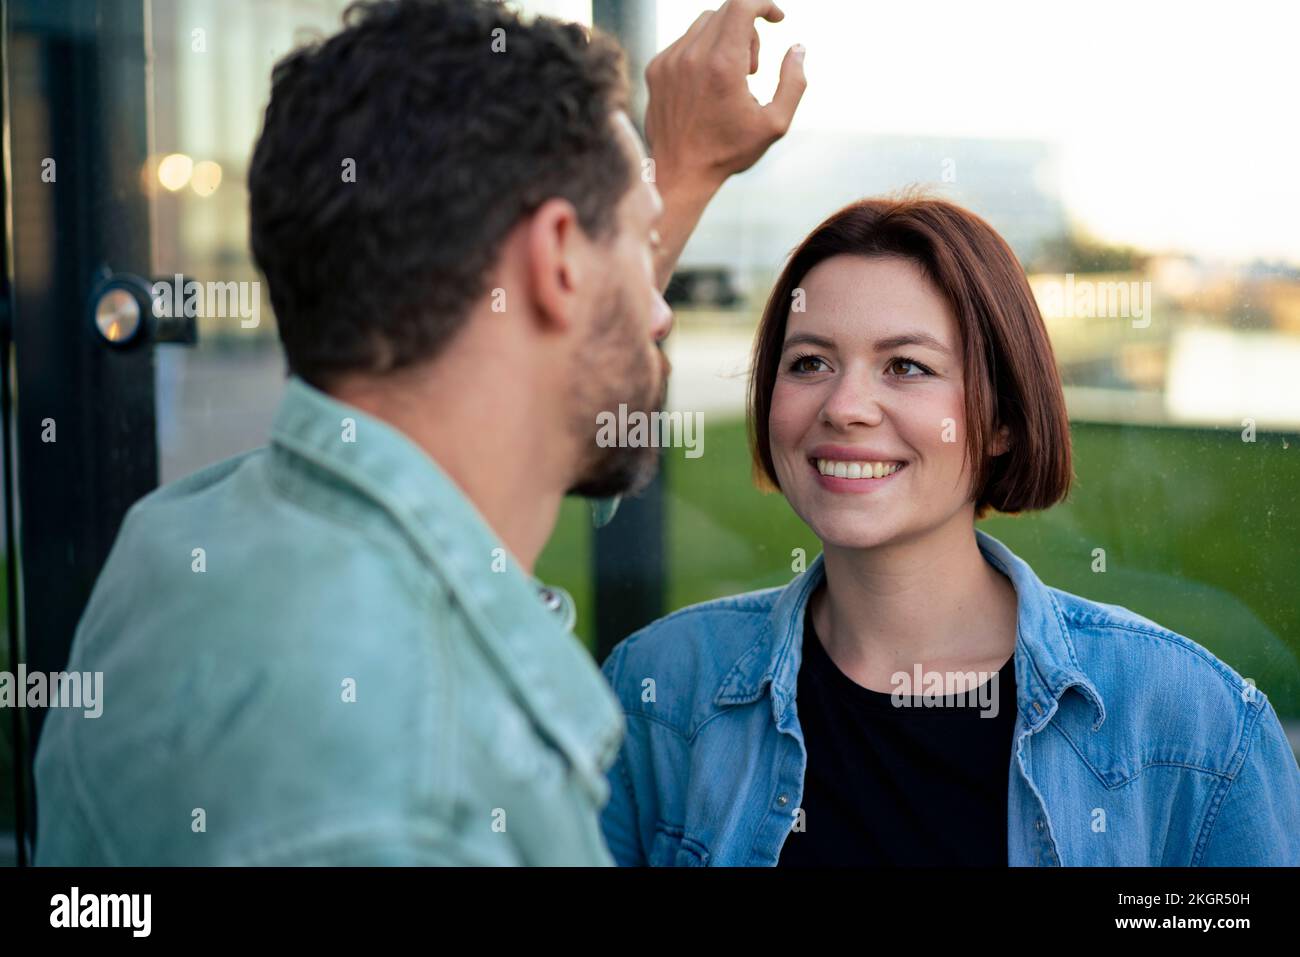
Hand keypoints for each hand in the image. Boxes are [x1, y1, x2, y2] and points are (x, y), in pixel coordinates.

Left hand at [644, 0, 806, 189]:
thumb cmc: (729, 152)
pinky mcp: (655, 69)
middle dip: (749, 29)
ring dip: (726, 39)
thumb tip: (798, 48)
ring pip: (705, 23)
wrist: (679, 174)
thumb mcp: (775, 124)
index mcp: (723, 65)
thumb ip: (794, 82)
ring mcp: (669, 61)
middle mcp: (692, 56)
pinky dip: (702, 51)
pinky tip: (708, 85)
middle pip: (727, 12)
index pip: (743, 5)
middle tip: (752, 68)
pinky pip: (684, 41)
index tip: (777, 19)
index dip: (765, 4)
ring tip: (731, 79)